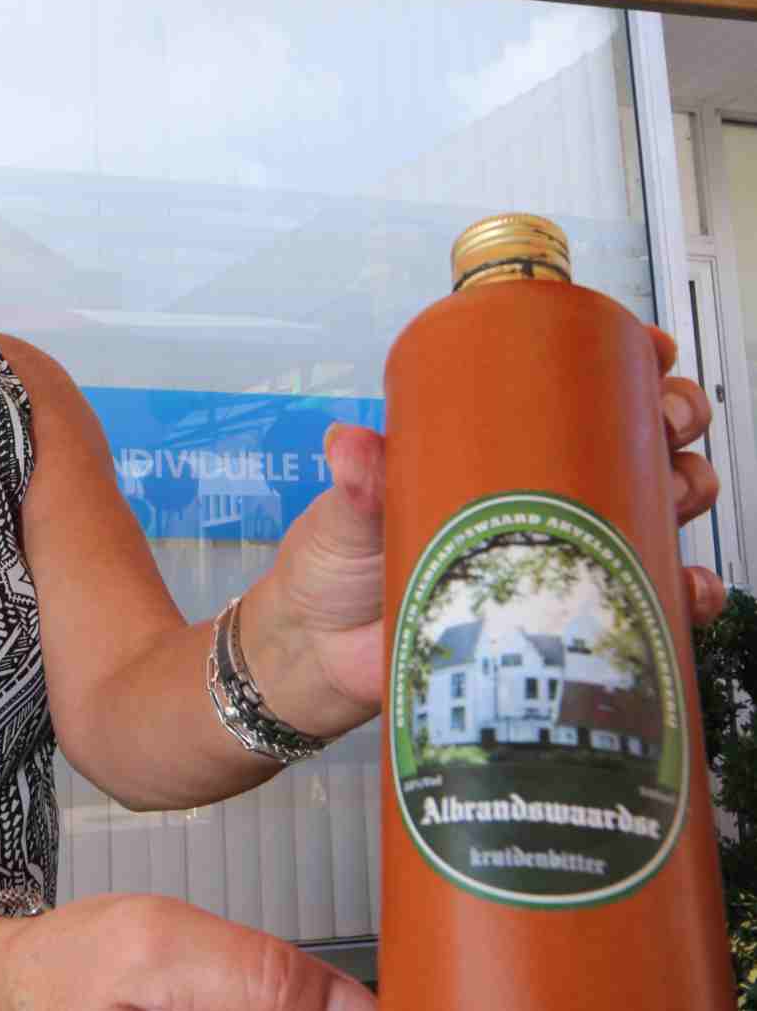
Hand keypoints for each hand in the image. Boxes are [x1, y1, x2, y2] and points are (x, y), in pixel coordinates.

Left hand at [239, 323, 725, 730]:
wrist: (324, 659)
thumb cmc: (334, 566)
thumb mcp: (346, 511)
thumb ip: (356, 480)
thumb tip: (351, 446)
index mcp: (491, 445)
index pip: (572, 387)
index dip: (626, 361)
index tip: (648, 350)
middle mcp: (539, 491)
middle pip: (635, 438)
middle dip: (672, 419)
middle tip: (666, 423)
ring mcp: (559, 551)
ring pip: (655, 507)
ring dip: (687, 492)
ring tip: (679, 496)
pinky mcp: (566, 617)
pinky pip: (644, 598)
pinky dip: (681, 592)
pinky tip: (685, 590)